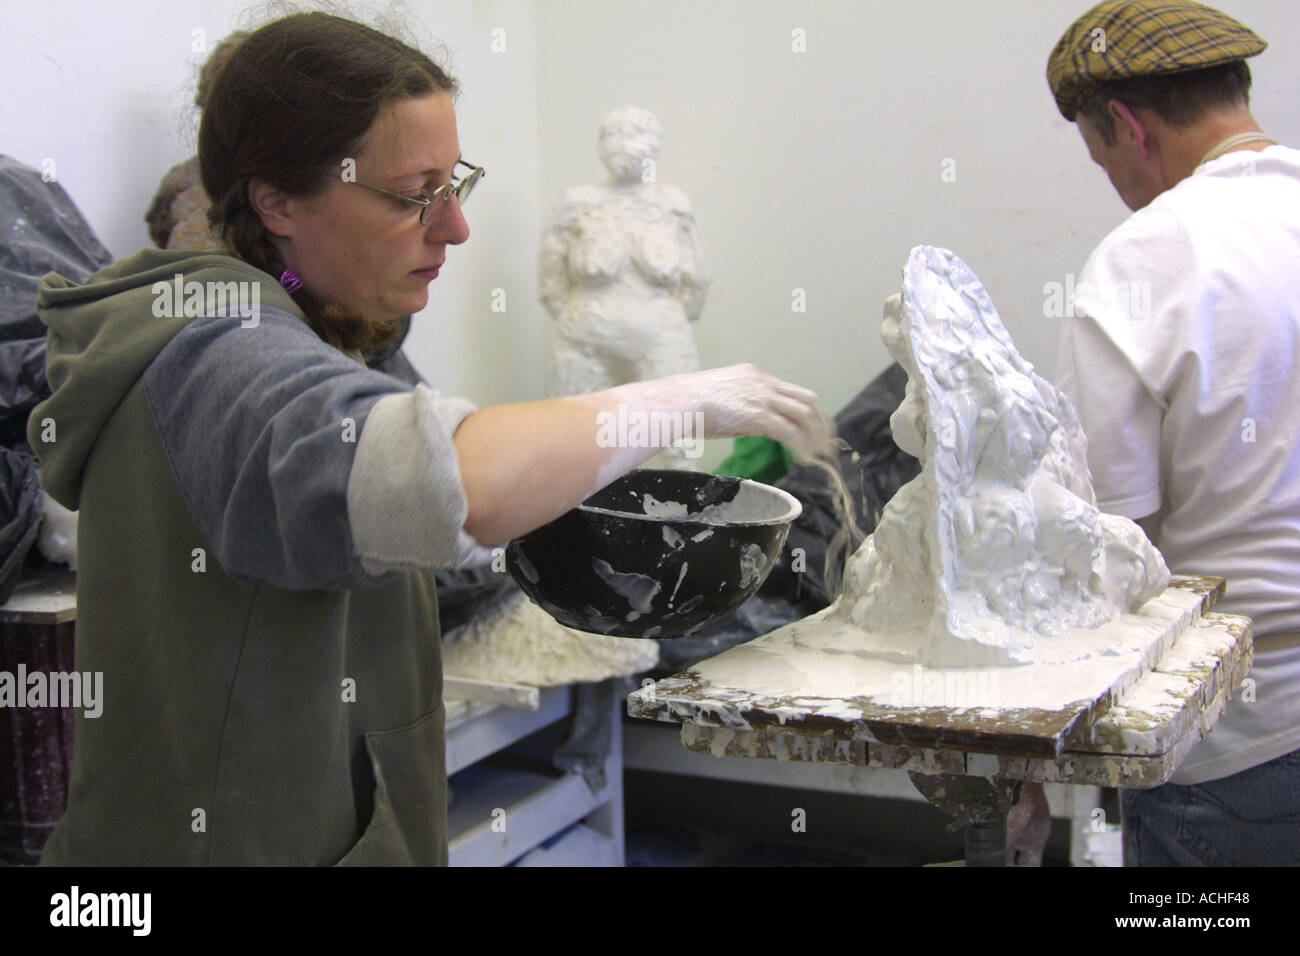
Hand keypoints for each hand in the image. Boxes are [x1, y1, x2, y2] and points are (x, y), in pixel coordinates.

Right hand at [630, 364, 831, 461]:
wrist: (677, 402)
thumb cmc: (688, 404)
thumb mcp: (720, 397)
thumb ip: (740, 405)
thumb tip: (748, 422)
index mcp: (754, 375)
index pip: (791, 390)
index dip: (807, 411)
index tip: (812, 427)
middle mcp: (763, 382)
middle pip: (807, 399)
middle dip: (821, 423)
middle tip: (825, 442)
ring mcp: (762, 398)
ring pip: (804, 414)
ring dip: (815, 436)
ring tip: (818, 455)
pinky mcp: (758, 416)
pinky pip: (790, 432)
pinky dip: (801, 446)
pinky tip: (804, 459)